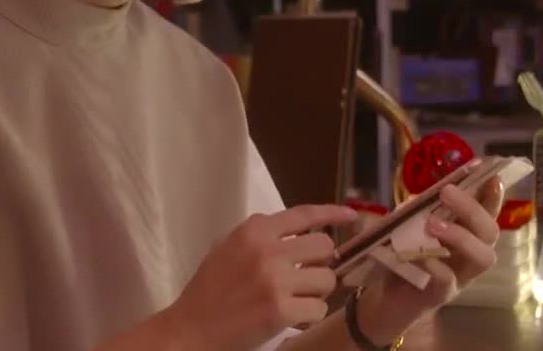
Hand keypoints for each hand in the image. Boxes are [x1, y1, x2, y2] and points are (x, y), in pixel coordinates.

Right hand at [164, 204, 358, 350]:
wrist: (191, 329)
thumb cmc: (208, 290)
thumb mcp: (227, 248)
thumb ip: (260, 236)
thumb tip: (302, 234)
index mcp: (254, 231)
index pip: (304, 215)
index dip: (332, 214)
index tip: (351, 216)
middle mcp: (267, 250)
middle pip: (324, 247)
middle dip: (321, 264)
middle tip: (306, 278)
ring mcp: (275, 281)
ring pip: (327, 279)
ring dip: (318, 293)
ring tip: (298, 301)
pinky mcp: (281, 310)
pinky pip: (319, 309)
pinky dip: (310, 316)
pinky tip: (293, 318)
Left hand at [355, 177, 503, 343]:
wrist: (383, 301)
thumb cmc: (400, 259)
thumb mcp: (406, 229)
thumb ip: (416, 212)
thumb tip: (419, 198)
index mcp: (465, 236)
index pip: (487, 213)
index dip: (493, 195)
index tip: (491, 175)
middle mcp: (469, 257)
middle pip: (490, 232)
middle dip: (473, 209)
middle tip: (447, 191)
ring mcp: (459, 278)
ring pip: (483, 258)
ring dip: (461, 236)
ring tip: (432, 224)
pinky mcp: (440, 296)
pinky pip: (448, 279)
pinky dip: (434, 263)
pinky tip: (418, 255)